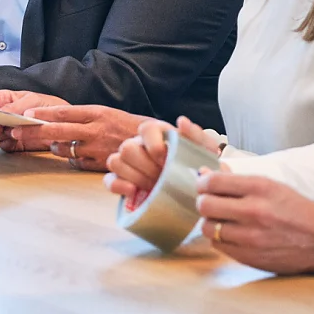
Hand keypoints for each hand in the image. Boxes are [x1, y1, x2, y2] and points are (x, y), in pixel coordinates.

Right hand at [0, 89, 63, 139]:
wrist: (65, 125)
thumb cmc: (49, 106)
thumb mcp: (33, 100)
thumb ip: (15, 106)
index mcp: (4, 100)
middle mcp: (1, 116)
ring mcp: (6, 130)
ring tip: (8, 131)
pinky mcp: (14, 144)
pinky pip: (3, 146)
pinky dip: (7, 144)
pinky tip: (15, 140)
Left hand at [0, 98, 150, 170]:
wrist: (155, 144)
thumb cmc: (128, 126)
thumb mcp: (107, 113)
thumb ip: (85, 116)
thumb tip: (57, 118)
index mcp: (97, 112)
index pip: (64, 112)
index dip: (42, 114)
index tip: (25, 114)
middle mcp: (95, 129)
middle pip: (58, 130)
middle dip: (33, 131)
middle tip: (15, 130)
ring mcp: (97, 148)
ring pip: (65, 149)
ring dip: (54, 146)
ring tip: (51, 143)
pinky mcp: (100, 164)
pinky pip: (77, 163)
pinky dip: (71, 160)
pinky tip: (72, 156)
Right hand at [105, 116, 221, 209]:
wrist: (194, 187)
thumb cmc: (196, 165)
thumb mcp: (204, 150)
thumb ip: (195, 134)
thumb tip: (181, 121)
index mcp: (157, 133)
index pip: (145, 129)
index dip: (154, 145)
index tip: (166, 160)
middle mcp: (138, 144)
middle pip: (127, 147)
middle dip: (145, 166)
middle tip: (162, 177)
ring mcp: (127, 163)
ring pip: (116, 162)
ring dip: (135, 176)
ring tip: (153, 186)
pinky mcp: (122, 181)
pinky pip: (109, 180)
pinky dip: (119, 186)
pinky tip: (134, 191)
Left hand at [194, 172, 313, 274]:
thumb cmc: (295, 209)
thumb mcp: (271, 185)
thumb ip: (237, 180)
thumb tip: (204, 175)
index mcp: (260, 188)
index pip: (213, 182)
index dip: (203, 183)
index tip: (204, 185)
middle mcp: (253, 211)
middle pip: (205, 205)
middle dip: (203, 202)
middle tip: (210, 202)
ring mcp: (250, 236)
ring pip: (208, 227)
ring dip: (211, 222)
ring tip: (222, 219)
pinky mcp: (249, 256)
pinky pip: (219, 245)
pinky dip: (221, 238)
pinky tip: (232, 234)